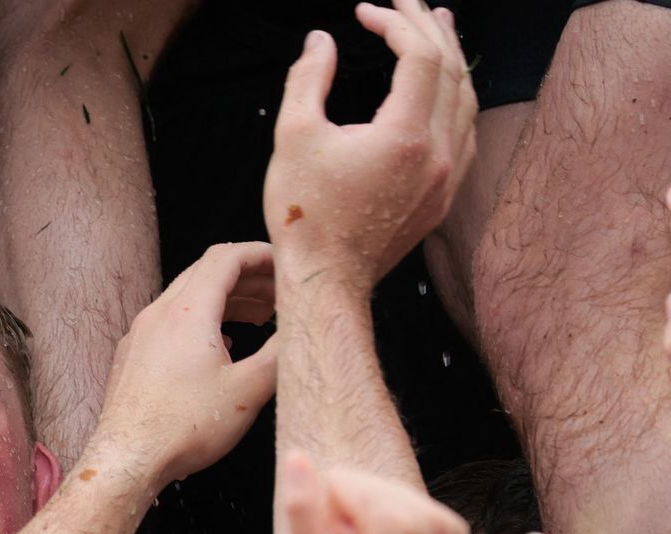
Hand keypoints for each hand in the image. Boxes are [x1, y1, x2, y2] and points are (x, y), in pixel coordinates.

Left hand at [93, 241, 277, 486]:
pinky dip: (200, 322)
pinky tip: (218, 347)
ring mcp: (140, 335)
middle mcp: (158, 314)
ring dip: (224, 301)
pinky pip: (169, 323)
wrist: (127, 460)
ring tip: (257, 319)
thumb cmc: (183, 428)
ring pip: (185, 299)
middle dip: (247, 278)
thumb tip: (301, 333)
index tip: (284, 263)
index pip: (226, 257)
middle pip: (205, 274)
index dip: (261, 254)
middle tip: (277, 295)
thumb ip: (281, 354)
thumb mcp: (249, 390)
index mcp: (187, 311)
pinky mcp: (132, 357)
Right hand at [264, 1, 474, 291]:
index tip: (366, 11)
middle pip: (452, 70)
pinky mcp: (443, 197)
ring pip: (466, 100)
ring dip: (452, 58)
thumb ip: (308, 80)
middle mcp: (438, 154)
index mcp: (404, 136)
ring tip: (439, 27)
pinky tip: (444, 89)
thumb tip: (321, 41)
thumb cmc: (304, 216)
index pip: (420, 55)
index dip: (397, 22)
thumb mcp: (293, 138)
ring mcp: (447, 178)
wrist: (327, 279)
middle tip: (408, 1)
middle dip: (429, 27)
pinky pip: (465, 133)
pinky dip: (457, 98)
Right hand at [280, 451, 467, 533]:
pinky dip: (392, 524)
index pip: (339, 479)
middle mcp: (431, 517)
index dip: (327, 516)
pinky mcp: (455, 529)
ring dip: (369, 519)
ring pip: (385, 490)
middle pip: (365, 482)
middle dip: (350, 515)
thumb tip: (296, 457)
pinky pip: (407, 503)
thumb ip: (301, 508)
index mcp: (397, 524)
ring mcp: (448, 523)